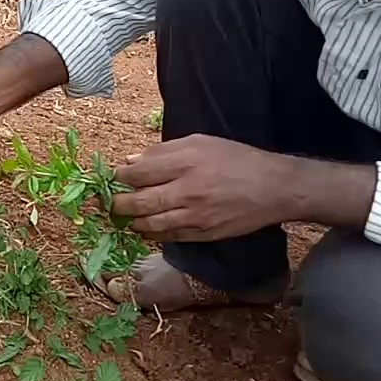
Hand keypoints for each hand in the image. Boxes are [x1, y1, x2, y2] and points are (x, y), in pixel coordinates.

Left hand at [109, 134, 299, 241]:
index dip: (119, 176)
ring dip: (131, 221)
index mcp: (186, 163)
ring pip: (150, 224)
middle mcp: (188, 191)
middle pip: (139, 202)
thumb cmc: (236, 159)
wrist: (274, 188)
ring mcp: (195, 216)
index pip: (139, 173)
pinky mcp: (203, 234)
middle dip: (117, 203)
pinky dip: (151, 233)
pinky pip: (168, 237)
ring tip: (123, 216)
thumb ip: (163, 152)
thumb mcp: (201, 142)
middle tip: (107, 202)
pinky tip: (144, 227)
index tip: (112, 176)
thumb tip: (131, 161)